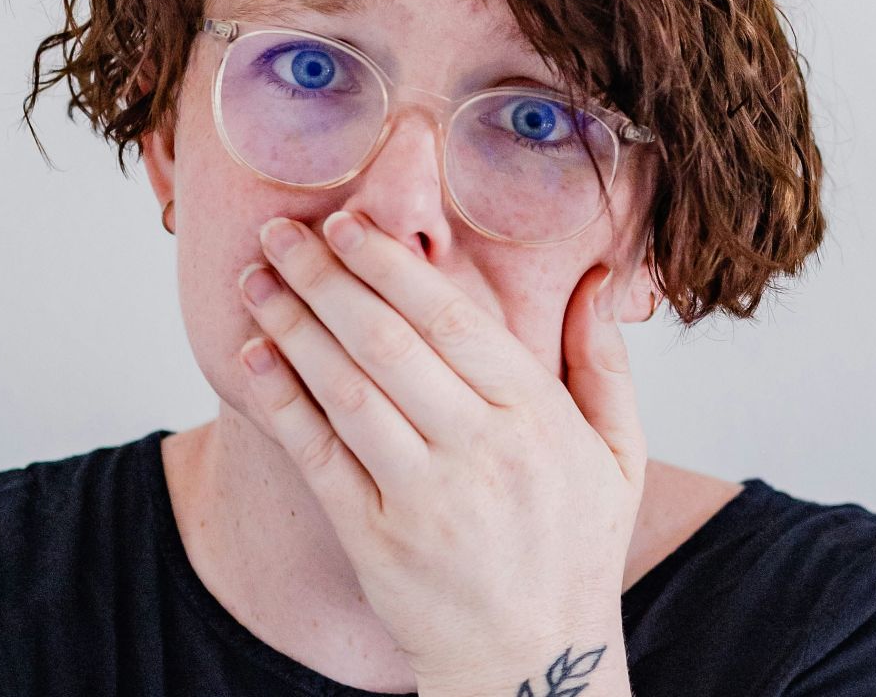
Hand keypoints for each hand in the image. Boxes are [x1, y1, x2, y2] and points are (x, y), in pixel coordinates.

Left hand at [232, 208, 645, 690]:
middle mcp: (480, 452)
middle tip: (283, 233)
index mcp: (538, 419)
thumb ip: (604, 363)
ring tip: (258, 280)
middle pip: (388, 343)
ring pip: (345, 391)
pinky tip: (256, 356)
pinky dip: (282, 400)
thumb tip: (599, 281)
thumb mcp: (618, 454)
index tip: (348, 223)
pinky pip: (318, 455)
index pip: (454, 321)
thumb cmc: (574, 548)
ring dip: (293, 327)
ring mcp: (423, 498)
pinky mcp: (375, 538)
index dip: (391, 266)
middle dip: (327, 278)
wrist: (533, 662)